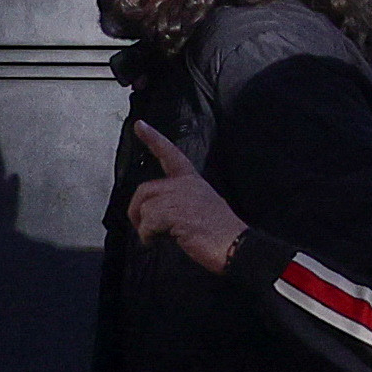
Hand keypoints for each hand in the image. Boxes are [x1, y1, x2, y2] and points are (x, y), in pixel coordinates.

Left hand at [124, 120, 250, 272]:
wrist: (235, 246)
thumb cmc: (220, 234)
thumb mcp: (201, 207)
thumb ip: (179, 202)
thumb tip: (157, 214)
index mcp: (192, 181)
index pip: (171, 154)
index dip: (153, 139)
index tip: (140, 125)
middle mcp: (185, 185)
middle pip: (145, 189)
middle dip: (137, 211)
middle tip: (144, 229)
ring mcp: (180, 197)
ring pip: (145, 208)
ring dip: (146, 228)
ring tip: (160, 238)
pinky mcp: (175, 213)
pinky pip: (147, 223)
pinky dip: (148, 236)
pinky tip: (158, 241)